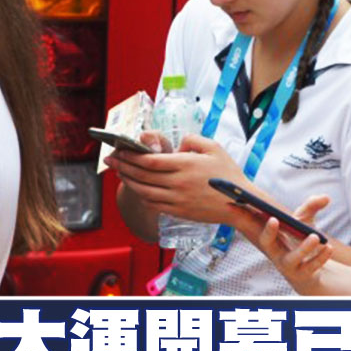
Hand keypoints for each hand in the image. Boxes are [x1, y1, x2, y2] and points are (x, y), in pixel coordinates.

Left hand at [106, 134, 247, 224]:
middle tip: (110, 160)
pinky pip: (153, 203)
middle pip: (142, 175)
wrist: (239, 203)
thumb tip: (177, 145)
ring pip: (143, 190)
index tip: (120, 150)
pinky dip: (141, 196)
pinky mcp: (178, 211)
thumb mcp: (214, 148)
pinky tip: (137, 189)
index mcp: (186, 164)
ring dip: (128, 181)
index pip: (150, 160)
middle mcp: (178, 182)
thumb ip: (193, 140)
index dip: (131, 156)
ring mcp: (177, 199)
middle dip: (123, 166)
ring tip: (120, 173)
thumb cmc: (228, 174)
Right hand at [252, 195, 333, 292]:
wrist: (310, 273)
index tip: (239, 204)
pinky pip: (311, 267)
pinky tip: (328, 247)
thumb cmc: (300, 242)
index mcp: (270, 238)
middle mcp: (275, 253)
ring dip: (303, 247)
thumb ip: (312, 207)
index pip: (254, 227)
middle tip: (274, 219)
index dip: (245, 217)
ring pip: (292, 259)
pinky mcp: (303, 275)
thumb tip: (325, 197)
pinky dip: (320, 257)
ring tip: (314, 236)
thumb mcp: (305, 222)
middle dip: (268, 232)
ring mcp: (288, 266)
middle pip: (266, 244)